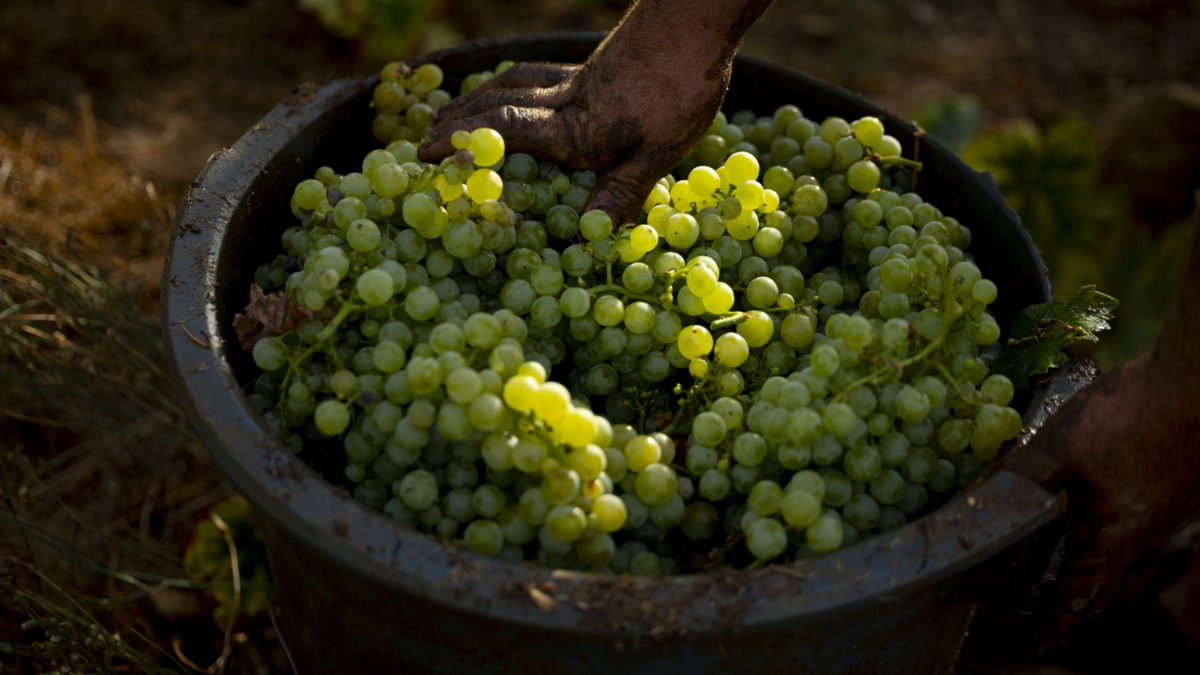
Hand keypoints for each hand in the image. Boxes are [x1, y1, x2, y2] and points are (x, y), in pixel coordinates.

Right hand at [418, 0, 775, 225]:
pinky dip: (507, 83)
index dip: (462, 144)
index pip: (503, 133)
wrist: (692, 26)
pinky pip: (531, 74)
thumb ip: (620, 192)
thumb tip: (590, 236)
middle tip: (423, 139)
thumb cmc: (680, 89)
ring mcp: (573, 80)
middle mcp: (562, 102)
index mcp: (572, 129)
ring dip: (474, 100)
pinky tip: (510, 86)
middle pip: (494, 106)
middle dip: (456, 123)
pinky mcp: (588, 68)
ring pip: (509, 85)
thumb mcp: (657, 153)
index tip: (425, 156)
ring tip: (450, 113)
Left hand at [1001, 348, 1199, 646]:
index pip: (1079, 596)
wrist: (1197, 382)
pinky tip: (1117, 527)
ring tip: (1089, 591)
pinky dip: (1129, 552)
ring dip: (1110, 588)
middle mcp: (1145, 534)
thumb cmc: (1130, 414)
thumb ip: (1018, 477)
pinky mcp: (1181, 489)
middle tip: (1058, 627)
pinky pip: (1152, 540)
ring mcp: (1169, 513)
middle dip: (1083, 615)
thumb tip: (979, 500)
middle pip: (1114, 594)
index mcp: (1112, 536)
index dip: (1054, 621)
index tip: (1035, 640)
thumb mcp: (1056, 445)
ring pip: (1138, 568)